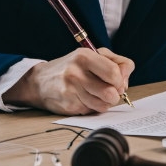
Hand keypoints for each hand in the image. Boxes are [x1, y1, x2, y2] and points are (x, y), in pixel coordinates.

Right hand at [4, 48, 133, 114]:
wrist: (40, 81)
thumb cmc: (72, 67)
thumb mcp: (93, 55)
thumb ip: (117, 63)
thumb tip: (125, 83)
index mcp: (84, 56)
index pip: (113, 73)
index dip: (120, 80)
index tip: (117, 82)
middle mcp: (76, 73)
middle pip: (110, 93)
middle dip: (115, 95)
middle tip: (110, 91)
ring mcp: (71, 91)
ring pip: (102, 105)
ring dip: (105, 102)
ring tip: (97, 94)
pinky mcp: (68, 106)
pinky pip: (91, 111)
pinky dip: (92, 107)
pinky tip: (84, 99)